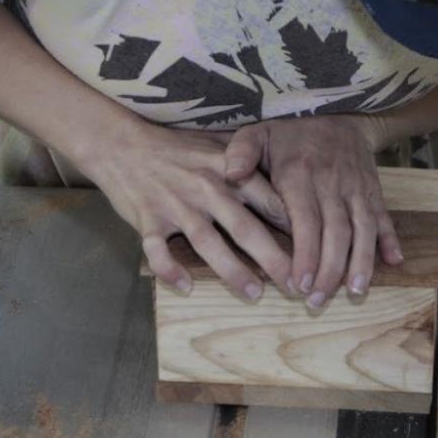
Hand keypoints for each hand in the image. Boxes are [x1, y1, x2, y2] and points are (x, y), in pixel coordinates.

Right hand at [84, 121, 292, 300]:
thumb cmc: (176, 149)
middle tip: (294, 284)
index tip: (316, 251)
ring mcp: (176, 205)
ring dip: (232, 270)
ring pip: (208, 243)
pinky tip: (185, 286)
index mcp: (227, 170)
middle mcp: (206, 188)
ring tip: (254, 293)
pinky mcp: (148, 219)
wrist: (122, 144)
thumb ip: (250, 160)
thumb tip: (291, 178)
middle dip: (272, 258)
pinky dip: (170, 270)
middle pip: (245, 227)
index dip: (294, 227)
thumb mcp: (216, 145)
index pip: (269, 200)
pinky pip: (158, 251)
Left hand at [223, 116, 403, 307]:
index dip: (306, 254)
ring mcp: (357, 187)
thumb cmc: (289, 129)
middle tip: (317, 300)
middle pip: (336, 232)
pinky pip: (385, 215)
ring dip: (362, 261)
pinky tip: (394, 261)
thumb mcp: (258, 132)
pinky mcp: (373, 190)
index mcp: (300, 174)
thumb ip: (241, 152)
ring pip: (364, 228)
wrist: (337, 110)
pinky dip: (391, 238)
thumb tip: (230, 173)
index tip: (299, 283)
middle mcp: (333, 183)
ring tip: (355, 291)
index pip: (306, 220)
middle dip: (329, 269)